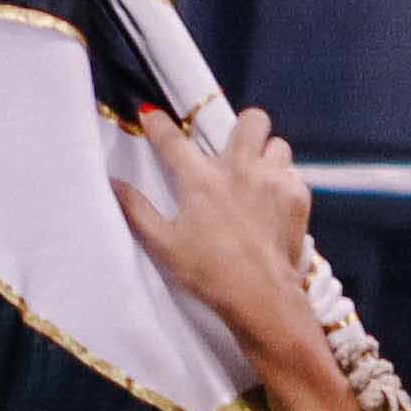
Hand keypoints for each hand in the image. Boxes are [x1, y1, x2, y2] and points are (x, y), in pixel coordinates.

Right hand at [117, 107, 335, 390]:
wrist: (261, 296)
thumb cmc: (207, 272)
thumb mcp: (163, 243)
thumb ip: (136, 209)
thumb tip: (112, 182)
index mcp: (200, 180)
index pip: (173, 138)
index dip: (158, 122)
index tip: (151, 114)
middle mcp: (239, 169)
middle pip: (251, 119)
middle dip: (243, 126)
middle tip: (234, 147)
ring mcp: (273, 180)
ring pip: (277, 144)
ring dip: (266, 155)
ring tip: (257, 177)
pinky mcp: (298, 196)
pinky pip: (293, 173)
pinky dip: (283, 182)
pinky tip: (273, 202)